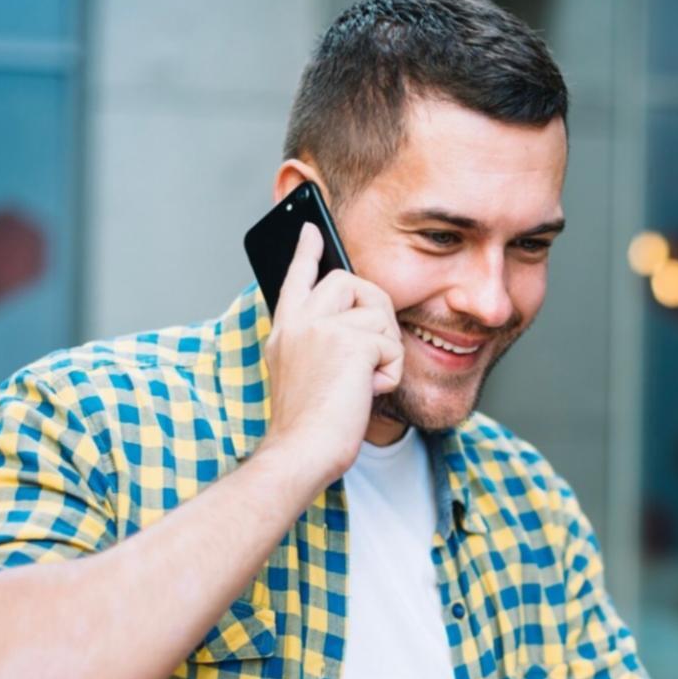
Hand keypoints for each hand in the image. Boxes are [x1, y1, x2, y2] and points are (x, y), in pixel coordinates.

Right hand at [256, 222, 402, 493]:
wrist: (301, 450)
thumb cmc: (307, 425)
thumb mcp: (302, 373)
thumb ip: (317, 342)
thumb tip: (352, 322)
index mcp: (286, 329)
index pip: (297, 277)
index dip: (307, 251)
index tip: (312, 228)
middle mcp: (300, 321)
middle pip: (351, 282)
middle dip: (373, 310)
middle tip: (370, 351)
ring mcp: (323, 328)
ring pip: (379, 314)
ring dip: (383, 352)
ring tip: (360, 381)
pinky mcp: (351, 342)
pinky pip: (391, 346)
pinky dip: (388, 374)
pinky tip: (366, 392)